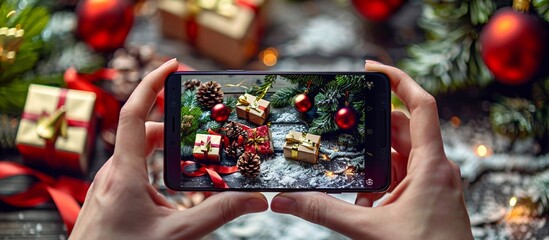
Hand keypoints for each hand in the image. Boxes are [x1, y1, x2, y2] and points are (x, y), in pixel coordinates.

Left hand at [70, 59, 267, 238]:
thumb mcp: (176, 235)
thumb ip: (217, 214)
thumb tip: (254, 199)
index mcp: (124, 173)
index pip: (134, 113)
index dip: (151, 83)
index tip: (171, 66)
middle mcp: (112, 173)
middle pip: (144, 133)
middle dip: (173, 126)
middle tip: (201, 127)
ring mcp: (108, 186)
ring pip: (138, 154)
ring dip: (164, 149)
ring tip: (191, 155)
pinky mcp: (108, 198)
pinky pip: (132, 171)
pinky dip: (154, 167)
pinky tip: (172, 184)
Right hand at [271, 61, 471, 238]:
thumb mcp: (370, 230)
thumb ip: (326, 212)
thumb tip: (287, 199)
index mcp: (431, 165)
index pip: (421, 105)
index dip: (398, 79)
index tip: (371, 68)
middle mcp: (435, 169)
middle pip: (402, 129)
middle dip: (371, 128)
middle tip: (342, 124)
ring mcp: (432, 184)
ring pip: (400, 155)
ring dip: (374, 159)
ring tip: (348, 166)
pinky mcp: (426, 199)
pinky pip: (401, 177)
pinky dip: (380, 180)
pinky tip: (362, 198)